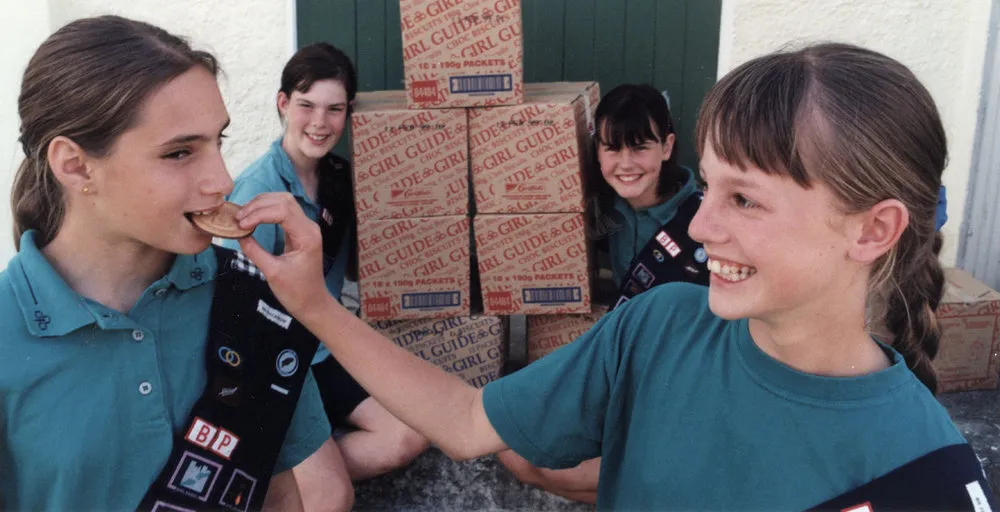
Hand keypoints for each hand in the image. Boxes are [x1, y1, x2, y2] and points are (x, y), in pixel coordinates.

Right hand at [236, 192, 329, 316]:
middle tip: (238, 218)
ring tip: (242, 217)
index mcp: (307, 236)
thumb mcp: (272, 272)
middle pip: (284, 200)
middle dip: (258, 204)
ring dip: (261, 205)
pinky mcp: (299, 231)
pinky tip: (252, 218)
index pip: (283, 211)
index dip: (259, 214)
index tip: (241, 225)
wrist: (312, 303)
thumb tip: (238, 234)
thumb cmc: (296, 292)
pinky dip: (266, 211)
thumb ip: (254, 251)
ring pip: (284, 202)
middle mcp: (309, 227)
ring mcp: (306, 228)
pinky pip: (283, 213)